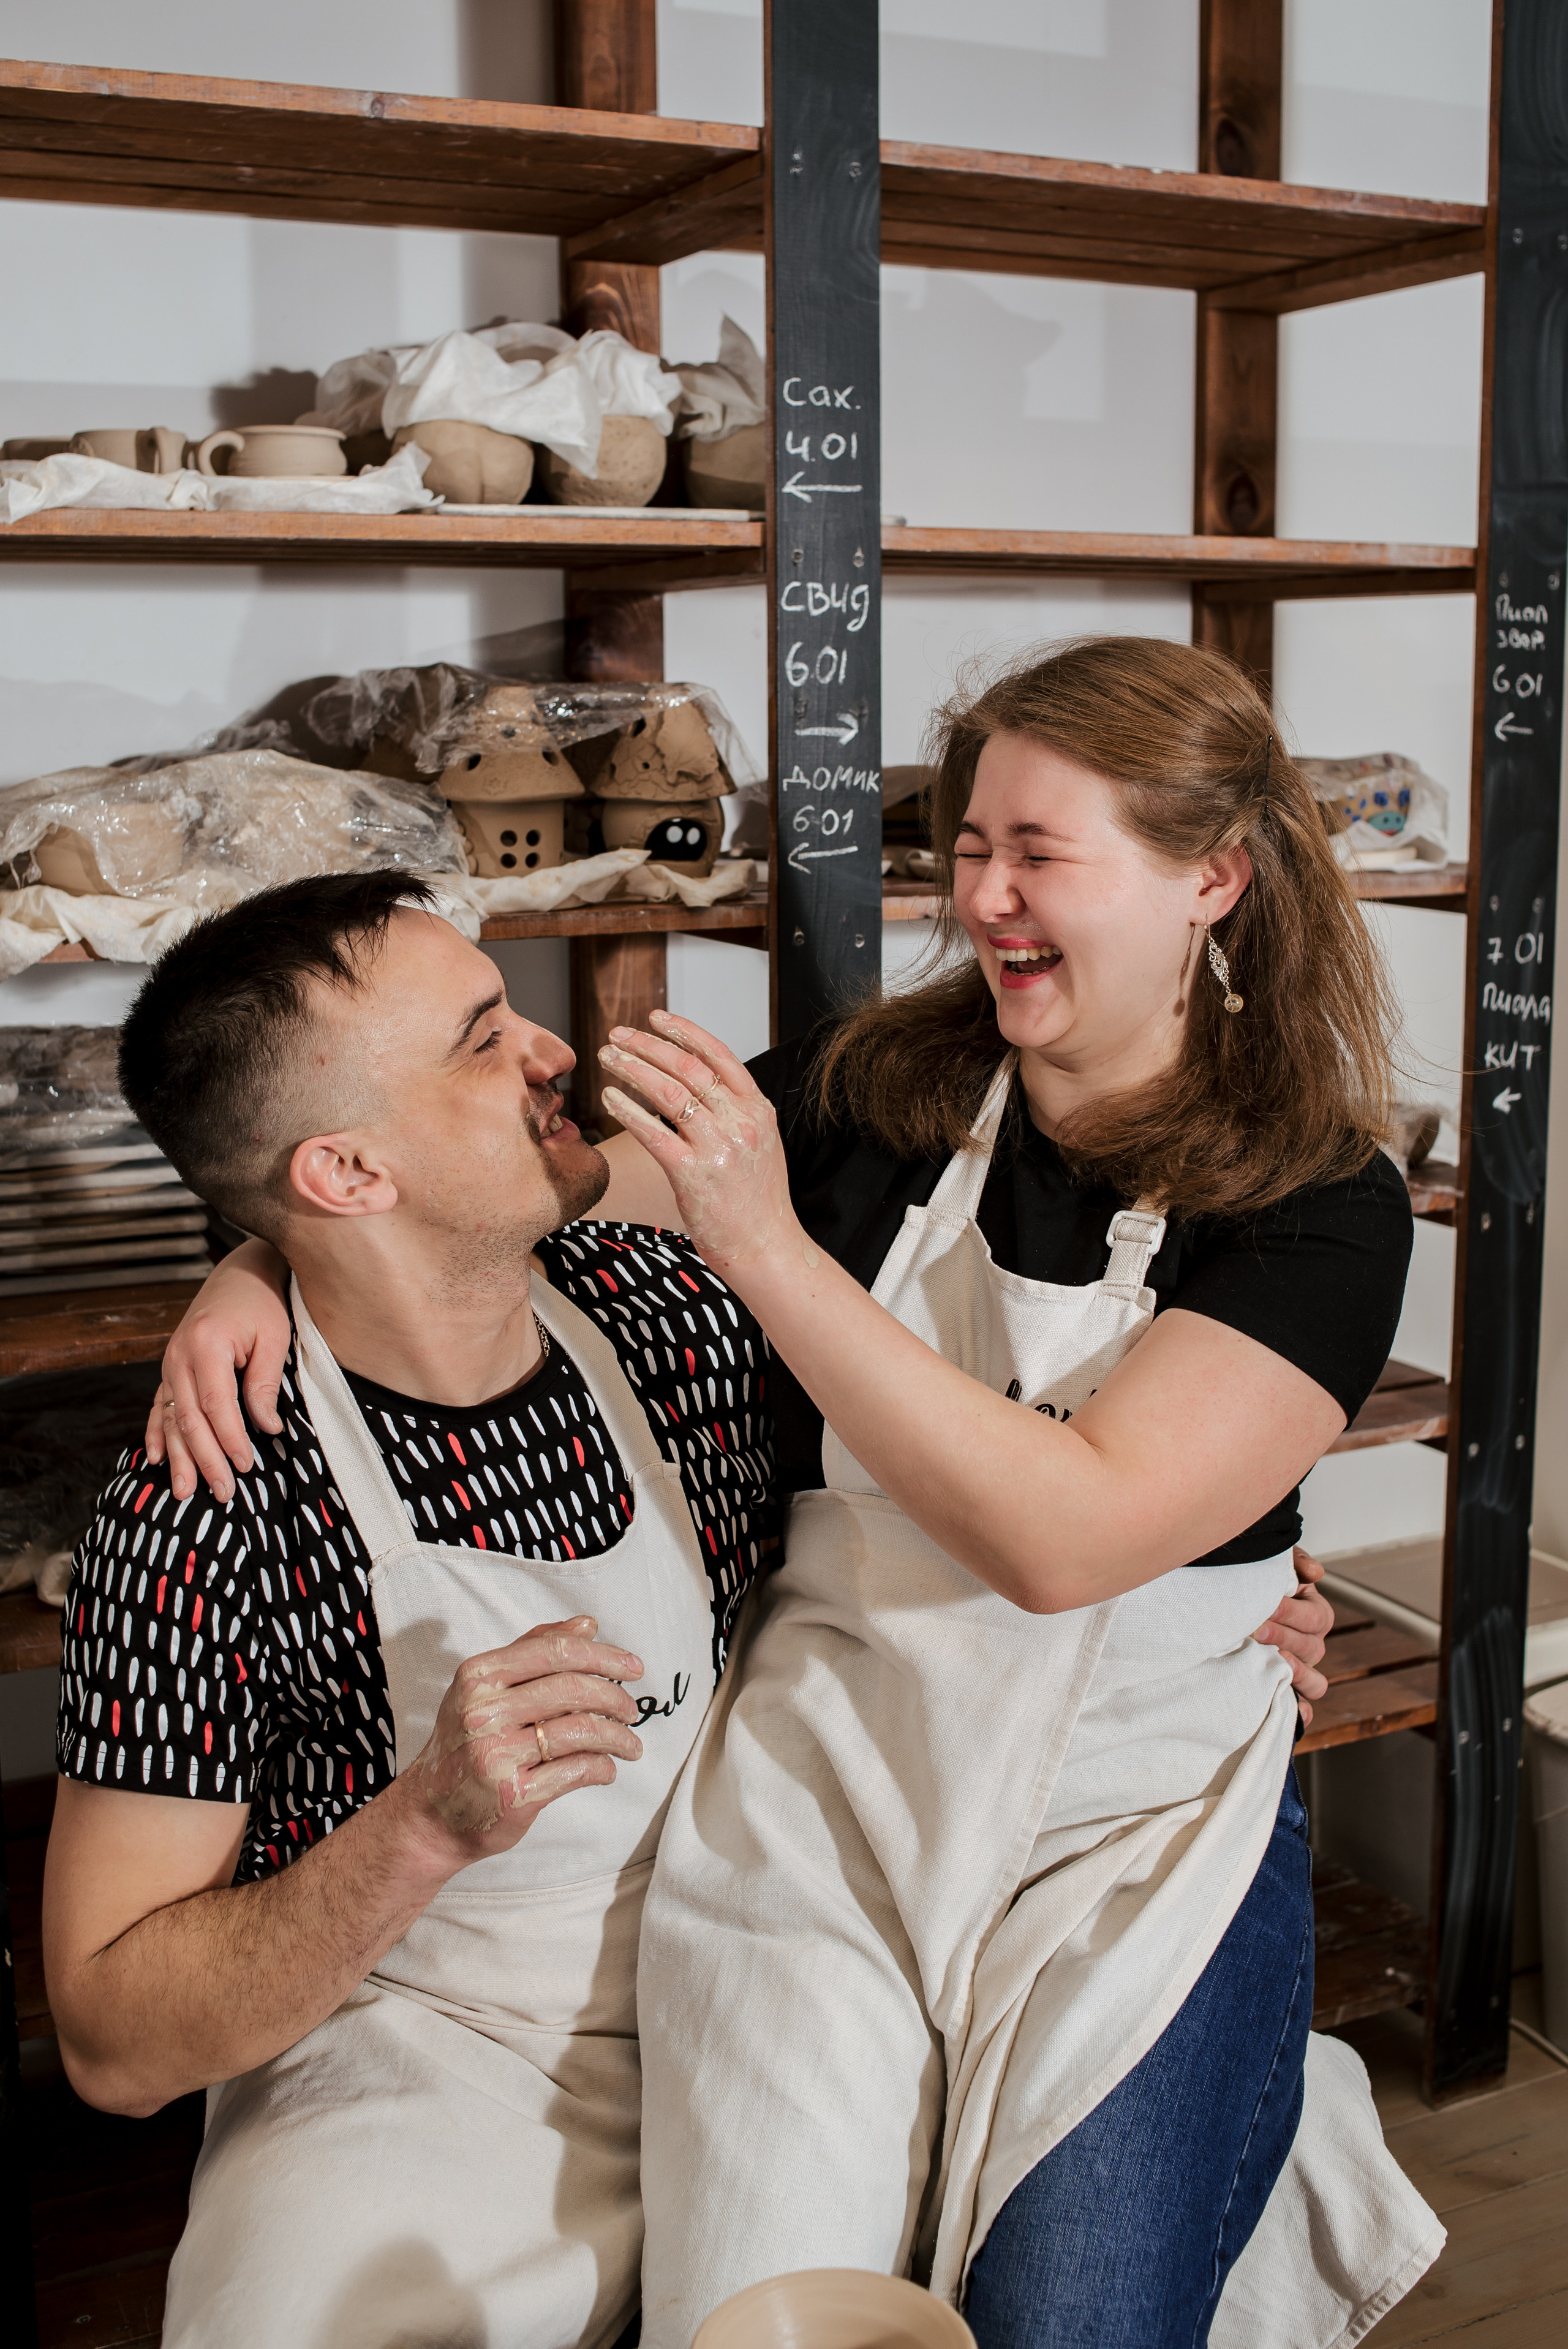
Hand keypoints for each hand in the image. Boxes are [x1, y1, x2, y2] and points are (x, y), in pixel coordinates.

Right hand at [144, 1239, 291, 1503]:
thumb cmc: (264, 1303)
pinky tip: (157, 1459)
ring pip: (169, 1418)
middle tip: (222, 1493)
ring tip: (185, 1491)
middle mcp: (180, 1356)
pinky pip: (157, 1406)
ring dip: (178, 1457)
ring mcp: (171, 1363)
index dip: (229, 1439)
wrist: (242, 1273)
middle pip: (188, 1418)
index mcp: (207, 1345)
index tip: (246, 1466)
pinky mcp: (171, 1368)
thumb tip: (266, 1428)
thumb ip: (265, 1383)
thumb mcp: (275, 1337)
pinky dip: (156, 1433)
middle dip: (204, 1459)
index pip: (216, 1404)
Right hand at [401, 1616, 645, 1860]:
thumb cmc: (463, 1746)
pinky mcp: (513, 1795)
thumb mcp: (484, 1689)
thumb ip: (533, 1650)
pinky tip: (606, 1768)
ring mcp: (497, 1755)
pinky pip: (576, 1771)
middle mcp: (483, 1713)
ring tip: (630, 1744)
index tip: (632, 1668)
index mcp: (478, 1678)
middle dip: (615, 1698)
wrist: (428, 1816)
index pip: (553, 1651)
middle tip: (633, 1710)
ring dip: (618, 1737)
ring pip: (581, 1731)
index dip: (603, 1656)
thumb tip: (587, 1625)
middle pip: (572, 1688)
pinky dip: (602, 1768)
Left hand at [597, 1009, 802, 1277]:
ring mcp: (718, 1148)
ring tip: (607, 1058)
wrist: (766, 1246)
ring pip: (668, 1093)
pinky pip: (653, 1134)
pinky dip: (628, 1110)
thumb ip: (734, 1111)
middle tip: (618, 1035)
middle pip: (687, 1068)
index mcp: (758, 1110)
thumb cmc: (756, 1199)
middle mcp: (740, 1123)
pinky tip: (609, 1097)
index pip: (718, 1055)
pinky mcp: (693, 1175)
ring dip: (632, 1069)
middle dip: (647, 1045)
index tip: (655, 1018)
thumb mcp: (759, 1143)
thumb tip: (699, 1082)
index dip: (684, 1031)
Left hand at [1252, 1546, 1332, 1726]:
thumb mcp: (1276, 1565)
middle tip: (1255, 1629)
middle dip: (1281, 1637)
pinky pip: (1304, 1707)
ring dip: (1295, 1672)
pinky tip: (1285, 1707)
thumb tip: (1314, 1573)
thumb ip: (1295, 1562)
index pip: (1315, 1617)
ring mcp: (1303, 1669)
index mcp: (1315, 1613)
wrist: (1233, 1603)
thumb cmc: (1257, 1581)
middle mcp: (1313, 1644)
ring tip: (1272, 1661)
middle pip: (1311, 1647)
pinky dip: (1300, 1712)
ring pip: (1315, 1681)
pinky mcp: (1288, 1690)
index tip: (1265, 1606)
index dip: (1291, 1612)